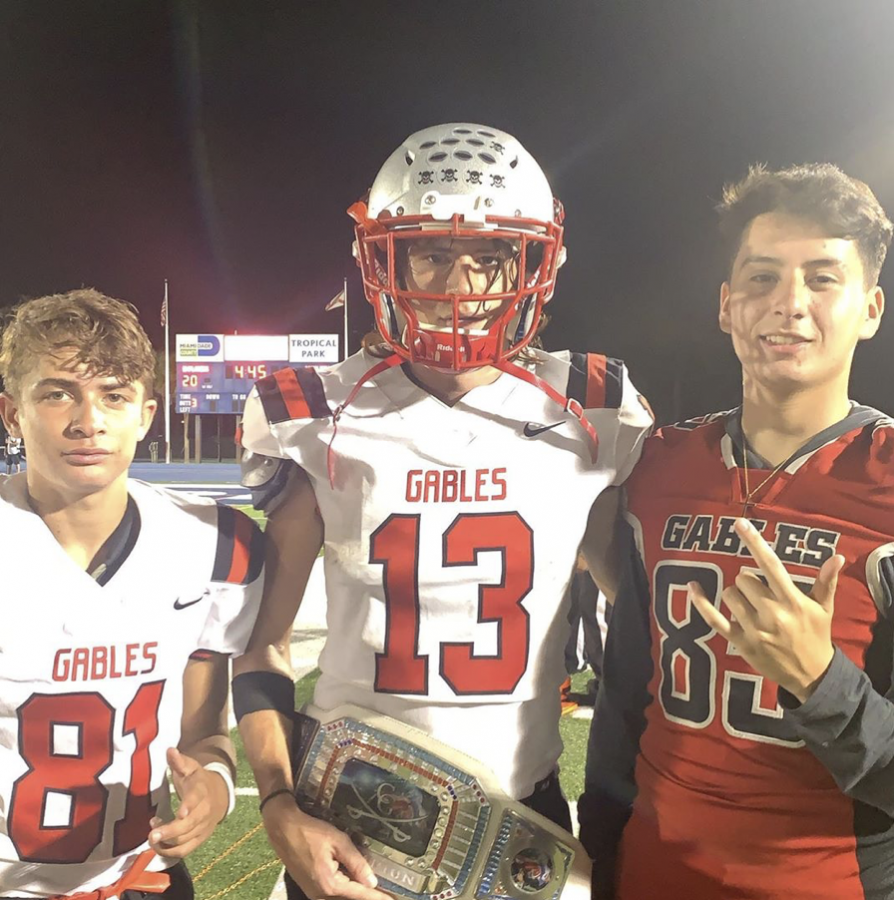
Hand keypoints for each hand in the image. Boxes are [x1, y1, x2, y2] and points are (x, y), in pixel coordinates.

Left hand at [148, 748, 229, 857]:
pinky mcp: (199, 839)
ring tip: (151, 835)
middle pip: (189, 825)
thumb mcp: (190, 767)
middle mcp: (204, 811)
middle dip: (170, 831)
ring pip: (185, 840)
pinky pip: (184, 851)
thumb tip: (169, 750)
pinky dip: (169, 851)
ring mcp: (202, 827)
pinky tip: (158, 844)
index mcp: (201, 791)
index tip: (180, 813)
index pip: (196, 799)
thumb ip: (179, 761)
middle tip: (151, 834)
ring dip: (166, 841)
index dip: (189, 806)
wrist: (219, 794)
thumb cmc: (198, 780)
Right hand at [261, 793, 391, 899]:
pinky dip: (344, 889)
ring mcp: (313, 893)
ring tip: (373, 887)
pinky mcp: (310, 888)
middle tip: (386, 893)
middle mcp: (321, 895)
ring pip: (340, 897)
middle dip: (367, 895)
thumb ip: (356, 862)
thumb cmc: (311, 831)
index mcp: (330, 885)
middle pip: (350, 898)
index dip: (378, 897)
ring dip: (355, 892)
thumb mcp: (337, 841)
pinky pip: (331, 893)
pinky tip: (354, 881)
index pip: (360, 894)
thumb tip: (372, 882)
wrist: (283, 829)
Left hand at [688, 517, 842, 702]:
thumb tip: (837, 557)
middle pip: (743, 578)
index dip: (754, 542)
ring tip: (752, 607)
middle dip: (749, 582)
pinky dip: (700, 602)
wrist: (811, 675)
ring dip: (736, 595)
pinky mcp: (740, 642)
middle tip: (762, 595)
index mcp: (792, 601)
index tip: (740, 524)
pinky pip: (713, 618)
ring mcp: (754, 629)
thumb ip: (826, 581)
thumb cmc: (816, 635)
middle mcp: (772, 613)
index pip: (770, 564)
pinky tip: (692, 586)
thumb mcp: (824, 608)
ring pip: (730, 594)